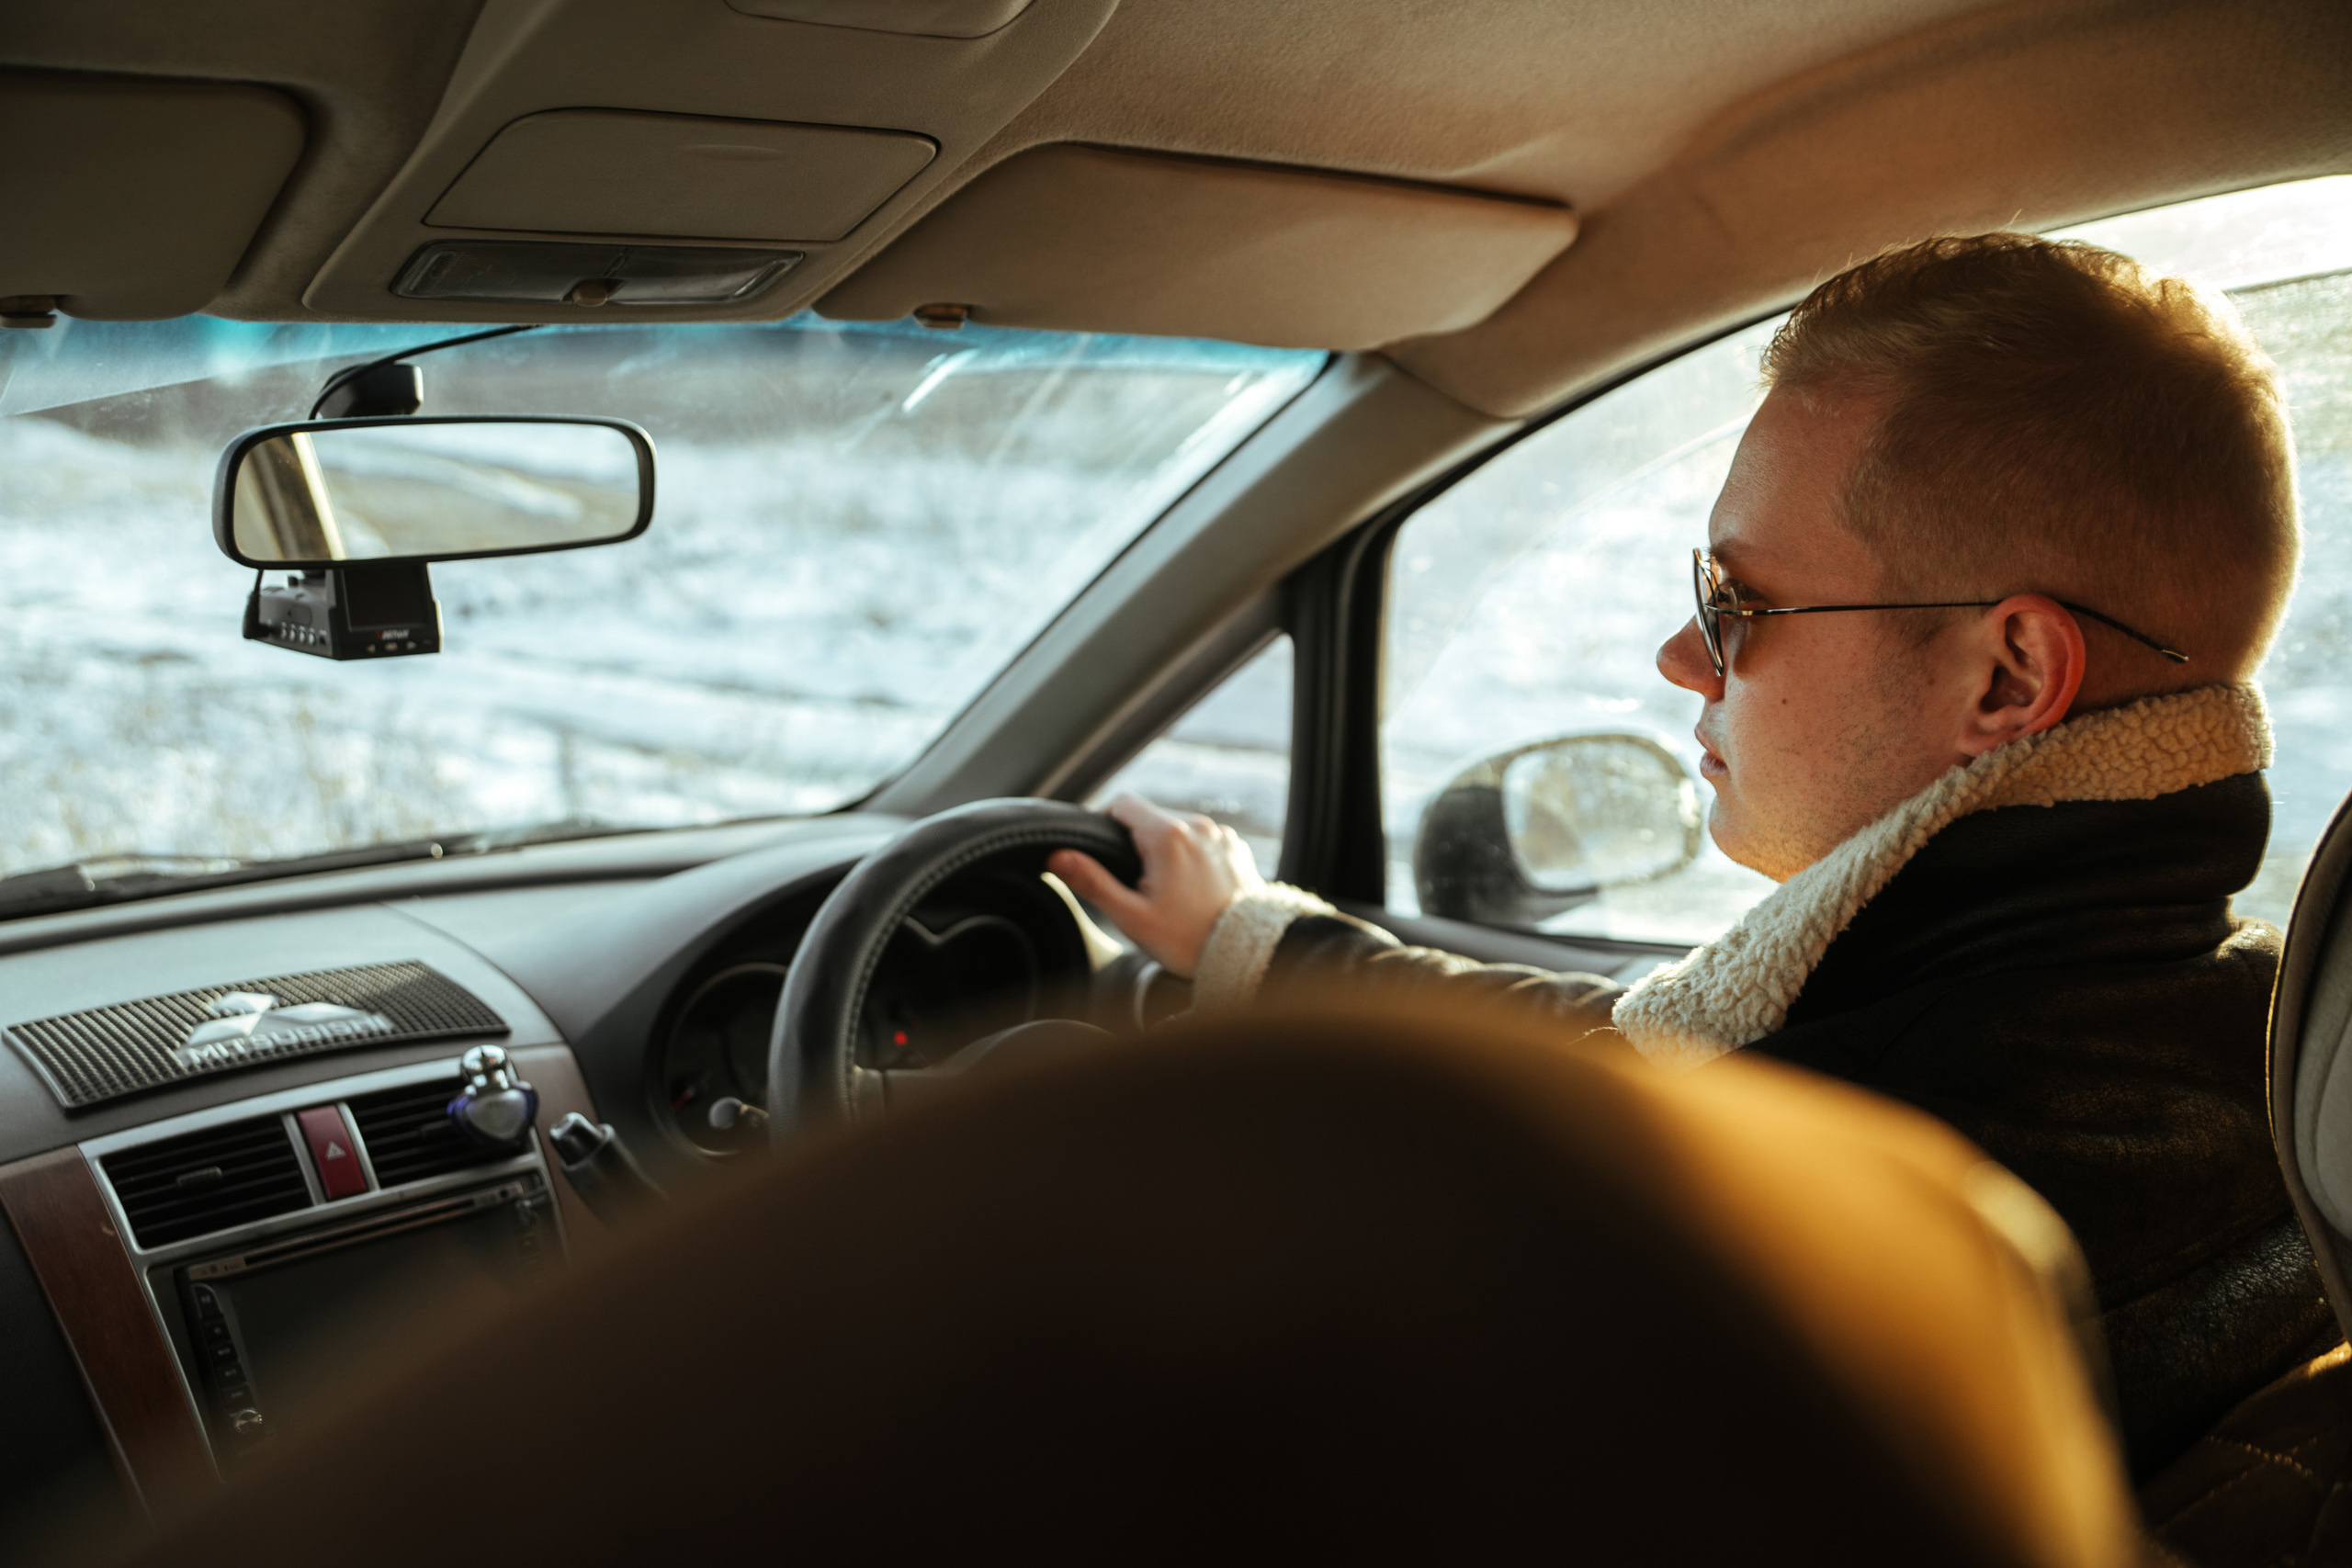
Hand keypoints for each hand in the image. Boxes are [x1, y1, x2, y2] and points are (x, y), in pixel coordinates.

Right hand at [1048, 794, 1263, 977]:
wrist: (1247, 954)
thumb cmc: (1188, 940)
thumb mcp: (1132, 916)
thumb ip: (1093, 882)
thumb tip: (1057, 856)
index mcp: (1168, 835)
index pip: (1123, 803)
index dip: (1105, 821)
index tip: (1102, 849)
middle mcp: (1197, 826)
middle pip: (1151, 818)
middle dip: (1137, 843)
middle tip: (1136, 884)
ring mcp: (1221, 836)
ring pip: (1179, 830)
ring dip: (1166, 850)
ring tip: (1167, 891)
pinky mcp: (1237, 849)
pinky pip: (1204, 842)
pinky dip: (1192, 858)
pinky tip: (1192, 890)